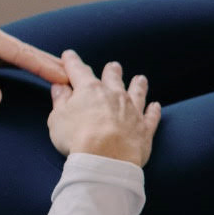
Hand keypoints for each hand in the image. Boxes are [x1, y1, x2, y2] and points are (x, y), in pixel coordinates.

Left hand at [0, 16, 68, 106]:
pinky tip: (38, 77)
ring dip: (40, 67)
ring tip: (68, 81)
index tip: (67, 76)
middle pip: (24, 51)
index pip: (19, 51)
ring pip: (17, 56)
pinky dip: (23, 68)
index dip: (44, 65)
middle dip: (51, 65)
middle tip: (80, 80)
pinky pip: (5, 61)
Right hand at [48, 50, 161, 166]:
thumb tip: (59, 88)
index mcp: (89, 90)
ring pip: (137, 93)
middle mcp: (114, 95)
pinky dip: (153, 110)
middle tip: (113, 66)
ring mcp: (132, 110)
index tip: (69, 55)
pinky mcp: (144, 128)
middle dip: (111, 71)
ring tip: (140, 79)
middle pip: (113, 78)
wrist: (105, 159)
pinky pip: (151, 116)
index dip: (72, 62)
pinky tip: (156, 106)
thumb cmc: (77, 138)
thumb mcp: (58, 118)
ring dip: (138, 85)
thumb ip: (60, 101)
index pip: (78, 70)